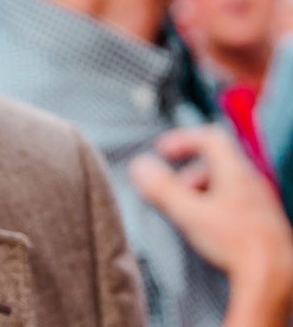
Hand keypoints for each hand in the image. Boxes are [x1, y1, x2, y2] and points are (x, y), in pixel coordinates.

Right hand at [130, 125, 292, 326]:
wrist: (274, 278)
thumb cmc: (237, 246)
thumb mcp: (189, 214)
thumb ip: (163, 188)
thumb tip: (141, 166)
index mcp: (235, 172)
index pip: (210, 138)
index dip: (182, 139)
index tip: (163, 151)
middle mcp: (252, 182)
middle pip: (216, 162)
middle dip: (188, 174)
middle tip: (174, 192)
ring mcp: (261, 202)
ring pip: (226, 183)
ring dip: (202, 192)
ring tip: (189, 214)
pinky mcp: (264, 222)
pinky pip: (236, 202)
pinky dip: (216, 207)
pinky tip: (210, 229)